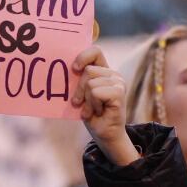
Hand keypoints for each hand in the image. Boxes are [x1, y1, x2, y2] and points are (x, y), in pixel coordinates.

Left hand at [70, 46, 139, 165]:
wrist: (104, 134)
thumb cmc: (91, 114)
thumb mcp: (81, 94)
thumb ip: (78, 80)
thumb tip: (67, 68)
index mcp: (104, 71)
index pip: (95, 51)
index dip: (83, 56)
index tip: (74, 69)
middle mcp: (113, 74)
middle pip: (88, 70)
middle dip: (79, 89)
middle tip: (82, 103)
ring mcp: (118, 82)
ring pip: (90, 83)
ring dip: (87, 101)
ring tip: (93, 109)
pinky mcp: (119, 92)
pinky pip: (96, 92)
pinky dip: (93, 105)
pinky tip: (98, 112)